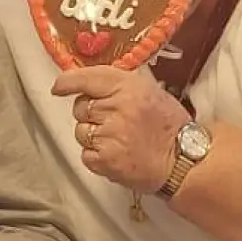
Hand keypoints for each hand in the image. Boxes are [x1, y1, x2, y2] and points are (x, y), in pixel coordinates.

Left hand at [52, 65, 190, 192]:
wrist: (182, 162)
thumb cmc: (169, 126)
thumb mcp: (150, 91)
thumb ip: (119, 85)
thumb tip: (88, 82)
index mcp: (128, 87)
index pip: (87, 78)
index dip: (68, 82)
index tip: (59, 87)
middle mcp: (116, 108)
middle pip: (80, 107)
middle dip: (91, 113)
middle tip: (114, 121)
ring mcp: (108, 135)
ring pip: (81, 131)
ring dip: (93, 136)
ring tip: (118, 140)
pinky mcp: (104, 160)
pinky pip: (85, 154)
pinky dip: (97, 156)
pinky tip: (116, 154)